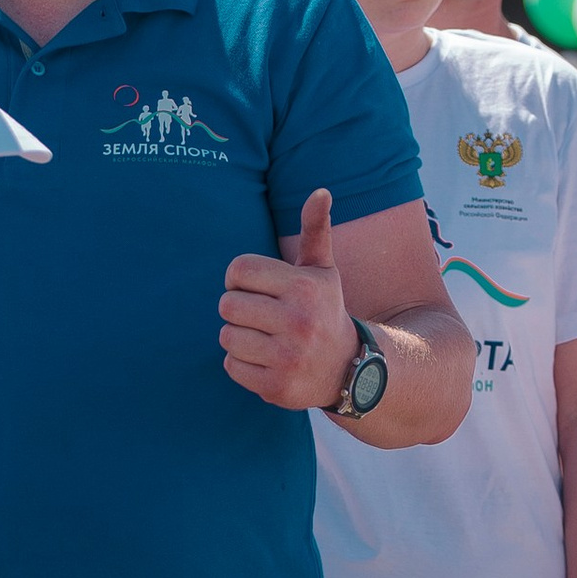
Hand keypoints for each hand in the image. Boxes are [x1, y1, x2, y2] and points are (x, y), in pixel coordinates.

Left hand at [219, 188, 352, 411]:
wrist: (349, 369)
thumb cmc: (324, 310)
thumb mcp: (323, 271)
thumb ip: (316, 230)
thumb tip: (321, 191)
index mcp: (304, 287)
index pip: (238, 269)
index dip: (240, 278)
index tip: (257, 288)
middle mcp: (298, 321)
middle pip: (227, 304)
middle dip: (239, 309)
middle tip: (262, 317)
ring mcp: (288, 357)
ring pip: (226, 336)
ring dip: (239, 338)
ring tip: (265, 338)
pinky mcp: (277, 386)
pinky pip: (231, 366)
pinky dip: (242, 364)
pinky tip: (266, 360)